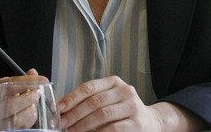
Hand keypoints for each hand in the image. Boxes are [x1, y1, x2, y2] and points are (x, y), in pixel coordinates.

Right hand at [0, 69, 47, 130]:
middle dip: (30, 97)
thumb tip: (33, 73)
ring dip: (30, 109)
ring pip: (16, 119)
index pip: (7, 85)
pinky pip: (19, 128)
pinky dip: (28, 119)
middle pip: (11, 105)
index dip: (28, 81)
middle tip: (38, 92)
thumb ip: (12, 82)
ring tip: (32, 102)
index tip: (42, 80)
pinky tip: (28, 113)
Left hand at [58, 76, 206, 131]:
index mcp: (115, 82)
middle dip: (75, 114)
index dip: (72, 98)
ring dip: (84, 125)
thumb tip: (63, 110)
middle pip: (95, 101)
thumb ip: (90, 102)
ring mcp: (132, 106)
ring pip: (102, 115)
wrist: (150, 122)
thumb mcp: (109, 100)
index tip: (60, 108)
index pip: (89, 87)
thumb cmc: (122, 112)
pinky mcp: (136, 123)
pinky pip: (113, 128)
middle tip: (63, 124)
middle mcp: (125, 91)